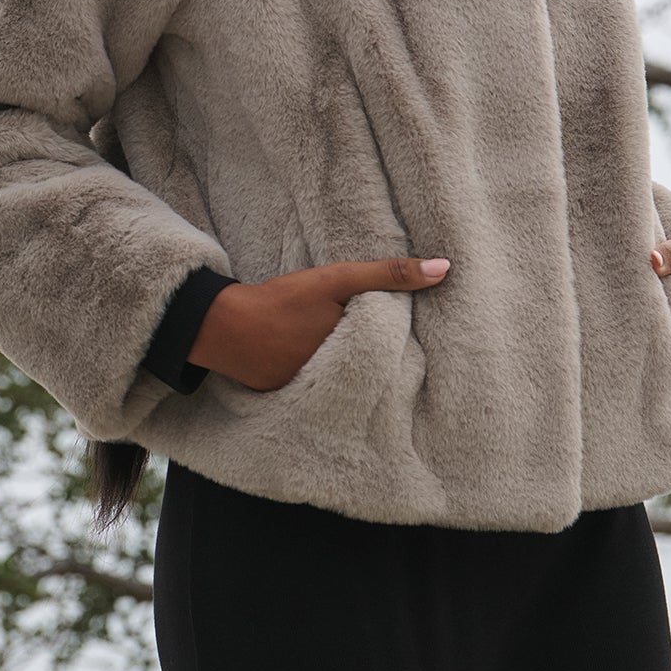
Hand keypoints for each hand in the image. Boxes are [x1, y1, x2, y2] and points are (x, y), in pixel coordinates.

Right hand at [186, 255, 450, 390]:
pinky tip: (335, 371)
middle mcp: (342, 386)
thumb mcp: (338, 280)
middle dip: (387, 364)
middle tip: (398, 355)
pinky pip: (327, 393)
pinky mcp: (298, 402)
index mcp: (358, 357)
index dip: (408, 347)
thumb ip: (390, 274)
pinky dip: (332, 382)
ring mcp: (319, 399)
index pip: (397, 355)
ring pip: (353, 384)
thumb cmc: (285, 300)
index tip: (421, 342)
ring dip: (360, 374)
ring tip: (371, 363)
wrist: (224, 326)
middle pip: (377, 373)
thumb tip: (446, 268)